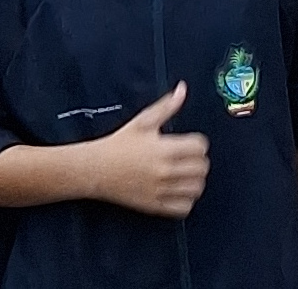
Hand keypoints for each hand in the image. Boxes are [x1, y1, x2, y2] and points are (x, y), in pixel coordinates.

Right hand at [91, 82, 209, 217]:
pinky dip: (187, 200)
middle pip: (201, 168)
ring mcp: (159, 190)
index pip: (200, 146)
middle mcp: (164, 171)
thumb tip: (182, 89)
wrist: (95, 169)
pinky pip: (183, 208)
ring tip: (187, 174)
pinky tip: (180, 191)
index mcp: (164, 149)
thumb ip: (167, 106)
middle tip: (190, 158)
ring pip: (196, 189)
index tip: (190, 143)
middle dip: (200, 161)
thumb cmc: (119, 143)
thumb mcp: (144, 121)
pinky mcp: (153, 206)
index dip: (198, 142)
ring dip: (196, 180)